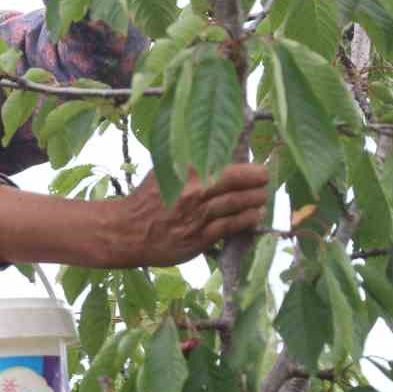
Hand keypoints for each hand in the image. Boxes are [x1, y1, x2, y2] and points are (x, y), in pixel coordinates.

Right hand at [101, 164, 269, 267]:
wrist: (127, 231)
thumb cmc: (147, 199)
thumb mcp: (164, 171)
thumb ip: (190, 164)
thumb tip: (219, 154)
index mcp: (186, 171)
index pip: (229, 166)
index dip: (250, 169)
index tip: (260, 170)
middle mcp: (194, 191)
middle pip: (238, 183)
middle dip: (258, 183)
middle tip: (265, 182)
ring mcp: (198, 215)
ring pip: (238, 205)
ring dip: (256, 201)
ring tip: (262, 199)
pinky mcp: (199, 237)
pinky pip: (230, 227)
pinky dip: (246, 221)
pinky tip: (254, 217)